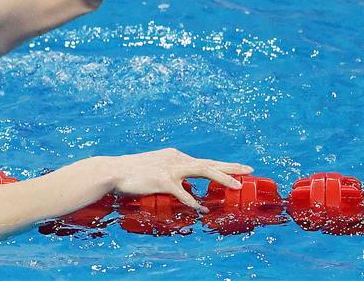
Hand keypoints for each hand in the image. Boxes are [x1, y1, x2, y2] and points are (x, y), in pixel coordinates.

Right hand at [104, 148, 252, 211]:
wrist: (114, 171)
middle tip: (249, 170)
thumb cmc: (133, 173)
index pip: (204, 162)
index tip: (238, 169)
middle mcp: (176, 160)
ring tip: (237, 185)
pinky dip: (192, 199)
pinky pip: (181, 192)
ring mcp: (169, 169)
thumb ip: (173, 179)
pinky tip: (201, 207)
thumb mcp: (157, 171)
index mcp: (175, 157)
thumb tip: (188, 193)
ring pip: (201, 171)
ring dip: (221, 177)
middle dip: (230, 167)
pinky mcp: (161, 180)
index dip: (222, 166)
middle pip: (208, 163)